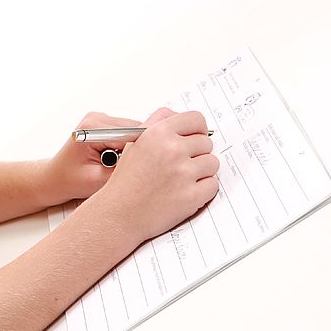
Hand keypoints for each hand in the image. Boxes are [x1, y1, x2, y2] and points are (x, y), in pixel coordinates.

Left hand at [43, 111, 144, 203]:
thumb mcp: (99, 181)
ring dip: (133, 149)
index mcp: (91, 128)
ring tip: (117, 165)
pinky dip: (128, 148)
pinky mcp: (105, 125)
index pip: (132, 134)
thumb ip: (123, 169)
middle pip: (136, 130)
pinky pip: (128, 134)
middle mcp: (96, 118)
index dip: (144, 150)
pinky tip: (116, 160)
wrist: (55, 178)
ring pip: (135, 132)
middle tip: (128, 169)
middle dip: (138, 150)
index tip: (150, 165)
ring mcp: (101, 120)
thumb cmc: (70, 180)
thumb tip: (148, 161)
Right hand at [93, 108, 219, 242]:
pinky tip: (182, 193)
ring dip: (201, 172)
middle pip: (206, 143)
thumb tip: (179, 116)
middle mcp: (171, 150)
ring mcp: (183, 173)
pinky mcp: (192, 195)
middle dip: (196, 154)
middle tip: (178, 167)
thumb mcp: (134, 144)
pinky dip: (202, 190)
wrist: (118, 214)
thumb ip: (157, 124)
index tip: (194, 138)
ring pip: (212, 163)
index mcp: (157, 133)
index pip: (195, 119)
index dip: (197, 130)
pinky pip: (212, 185)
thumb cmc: (125, 181)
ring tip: (179, 181)